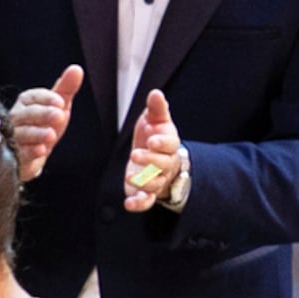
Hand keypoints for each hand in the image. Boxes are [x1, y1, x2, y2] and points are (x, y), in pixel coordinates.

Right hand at [10, 64, 83, 182]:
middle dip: (43, 114)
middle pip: (26, 113)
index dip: (46, 99)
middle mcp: (15, 118)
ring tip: (51, 135)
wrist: (31, 155)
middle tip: (59, 115)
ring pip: (21, 133)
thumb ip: (66, 88)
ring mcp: (12, 138)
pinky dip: (29, 151)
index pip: (33, 97)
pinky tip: (40, 150)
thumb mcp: (58, 107)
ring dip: (36, 133)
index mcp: (26, 103)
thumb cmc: (44, 125)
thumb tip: (77, 68)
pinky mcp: (13, 157)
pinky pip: (19, 152)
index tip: (61, 101)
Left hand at [122, 88, 185, 212]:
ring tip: (130, 178)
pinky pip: (147, 201)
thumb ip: (156, 109)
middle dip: (150, 161)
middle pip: (162, 164)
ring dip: (144, 182)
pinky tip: (128, 204)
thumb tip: (155, 93)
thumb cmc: (154, 135)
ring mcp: (158, 179)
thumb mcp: (155, 120)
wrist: (156, 156)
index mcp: (169, 144)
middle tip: (135, 155)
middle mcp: (166, 163)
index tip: (151, 140)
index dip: (162, 143)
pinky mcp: (147, 192)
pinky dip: (139, 204)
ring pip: (155, 184)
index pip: (170, 144)